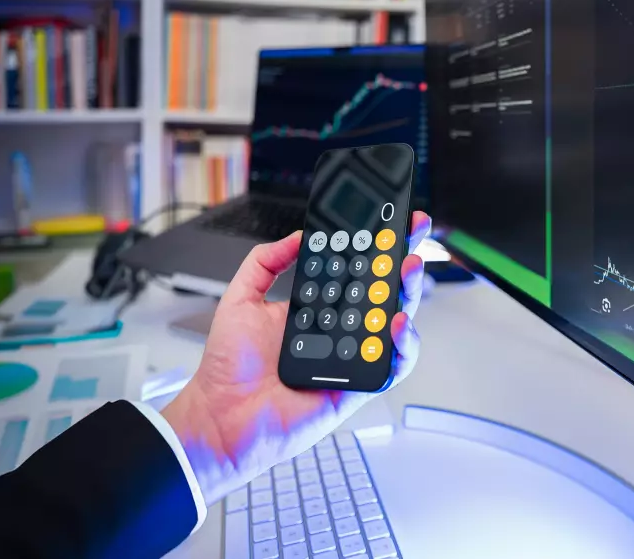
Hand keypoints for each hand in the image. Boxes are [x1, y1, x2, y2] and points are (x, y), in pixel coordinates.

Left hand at [162, 212, 430, 503]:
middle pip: (384, 290)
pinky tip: (397, 325)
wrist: (222, 414)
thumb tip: (298, 236)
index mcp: (318, 308)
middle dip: (403, 259)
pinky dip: (404, 345)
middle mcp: (340, 329)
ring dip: (409, 293)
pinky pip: (393, 365)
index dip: (376, 247)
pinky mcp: (360, 385)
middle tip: (410, 235)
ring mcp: (353, 356)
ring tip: (408, 270)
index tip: (391, 219)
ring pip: (397, 321)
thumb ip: (265, 261)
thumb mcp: (241, 299)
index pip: (354, 271)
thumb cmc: (229, 367)